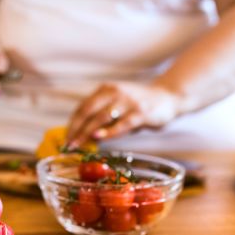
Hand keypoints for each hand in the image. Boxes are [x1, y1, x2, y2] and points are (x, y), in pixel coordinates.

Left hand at [66, 82, 181, 146]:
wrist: (168, 97)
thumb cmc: (138, 105)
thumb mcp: (118, 105)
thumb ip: (102, 116)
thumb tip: (83, 136)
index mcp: (106, 89)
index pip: (83, 107)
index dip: (73, 123)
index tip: (66, 138)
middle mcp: (115, 92)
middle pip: (89, 111)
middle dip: (77, 129)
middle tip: (69, 145)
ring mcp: (128, 102)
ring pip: (102, 117)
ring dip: (87, 132)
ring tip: (78, 144)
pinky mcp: (141, 112)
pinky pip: (122, 124)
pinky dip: (109, 132)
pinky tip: (98, 138)